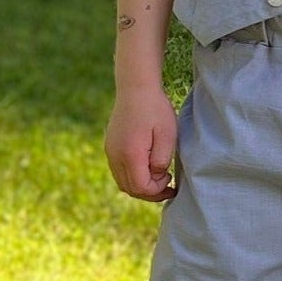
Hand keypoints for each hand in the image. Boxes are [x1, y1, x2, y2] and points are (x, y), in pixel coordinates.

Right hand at [107, 79, 178, 201]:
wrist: (135, 87)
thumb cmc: (155, 110)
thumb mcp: (167, 135)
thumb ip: (162, 160)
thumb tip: (157, 176)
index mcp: (130, 154)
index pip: (141, 187)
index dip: (157, 190)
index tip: (171, 180)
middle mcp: (115, 156)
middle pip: (130, 189)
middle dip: (150, 192)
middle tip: (168, 185)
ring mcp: (110, 151)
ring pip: (122, 182)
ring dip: (140, 185)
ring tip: (159, 177)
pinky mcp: (110, 146)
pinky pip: (119, 171)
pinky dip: (132, 176)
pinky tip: (147, 167)